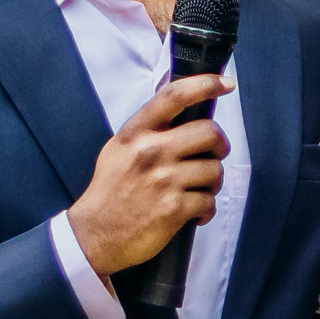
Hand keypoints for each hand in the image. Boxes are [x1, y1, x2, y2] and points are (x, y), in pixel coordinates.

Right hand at [67, 74, 230, 277]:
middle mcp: (150, 152)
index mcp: (136, 133)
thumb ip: (146, 127)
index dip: (205, 84)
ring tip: (197, 190)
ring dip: (212, 182)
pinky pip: (209, 201)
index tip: (225, 84)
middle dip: (219, 145)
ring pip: (215, 169)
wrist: (94, 235)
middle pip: (209, 132)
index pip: (174, 96)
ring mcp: (163, 180)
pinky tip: (193, 212)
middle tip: (213, 155)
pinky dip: (206, 209)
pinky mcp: (173, 208)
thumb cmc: (109, 192)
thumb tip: (176, 102)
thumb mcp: (118, 149)